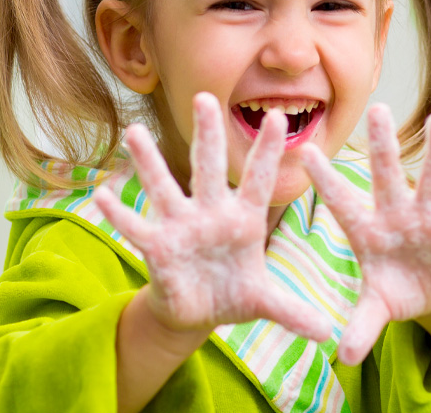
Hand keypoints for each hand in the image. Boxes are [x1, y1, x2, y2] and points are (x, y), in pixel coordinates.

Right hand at [95, 92, 330, 341]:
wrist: (197, 313)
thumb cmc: (233, 295)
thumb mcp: (264, 304)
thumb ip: (291, 311)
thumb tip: (327, 334)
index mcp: (243, 220)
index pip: (257, 179)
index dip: (266, 151)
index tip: (277, 117)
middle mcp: (210, 214)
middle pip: (207, 169)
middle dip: (207, 135)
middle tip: (204, 97)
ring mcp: (180, 227)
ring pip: (164, 188)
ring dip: (149, 163)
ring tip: (133, 133)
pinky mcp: (157, 248)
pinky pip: (136, 228)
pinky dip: (120, 214)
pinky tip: (102, 195)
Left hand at [300, 104, 430, 364]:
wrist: (429, 294)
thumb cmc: (394, 289)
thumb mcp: (375, 309)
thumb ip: (360, 326)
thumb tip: (341, 357)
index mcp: (366, 230)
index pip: (341, 201)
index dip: (324, 179)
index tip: (303, 150)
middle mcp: (395, 215)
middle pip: (387, 176)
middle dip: (382, 145)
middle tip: (377, 107)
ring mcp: (428, 219)